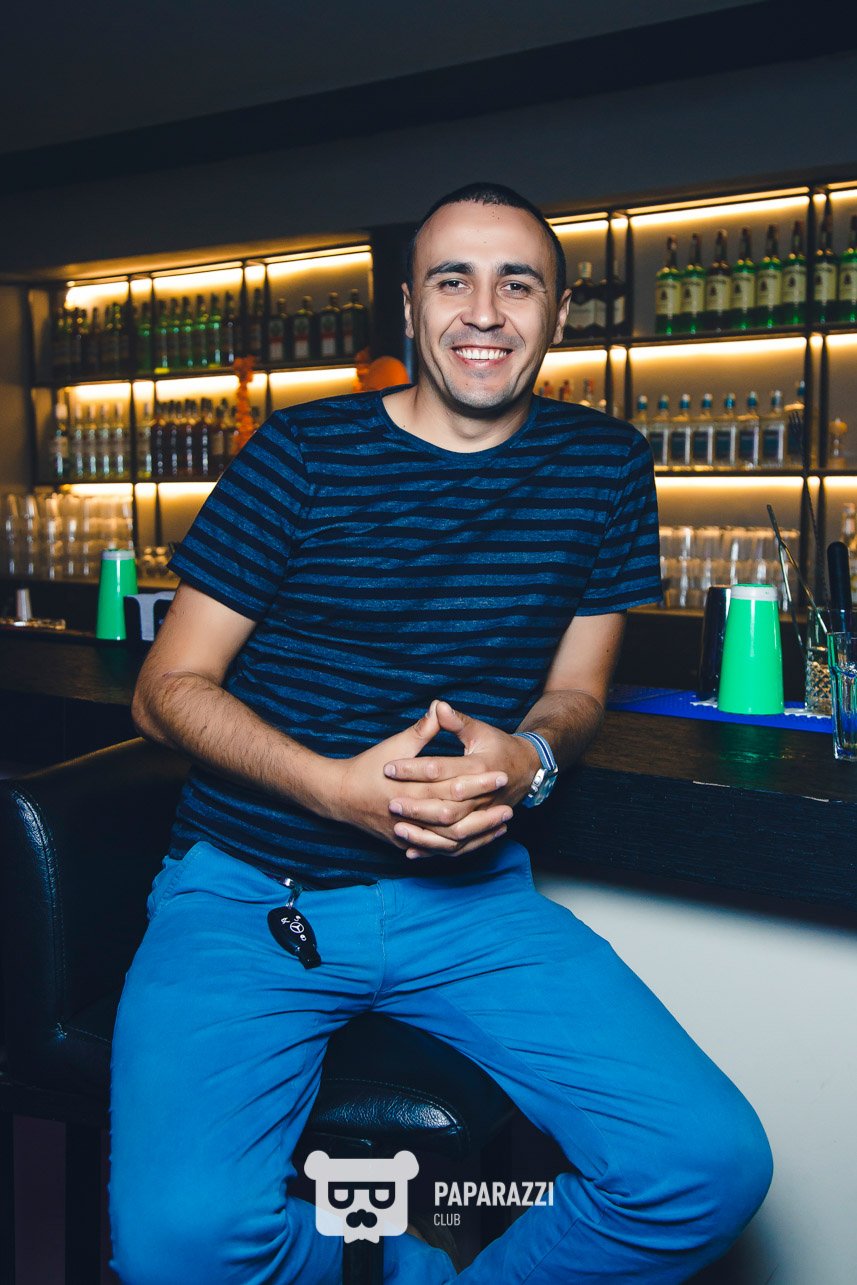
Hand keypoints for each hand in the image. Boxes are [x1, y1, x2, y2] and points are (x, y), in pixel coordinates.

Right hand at [334, 702, 512, 858]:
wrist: (338, 796)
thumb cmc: (367, 767)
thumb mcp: (395, 745)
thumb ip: (421, 730)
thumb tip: (440, 707)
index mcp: (410, 788)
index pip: (451, 786)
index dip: (478, 781)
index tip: (501, 773)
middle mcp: (410, 815)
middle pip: (455, 817)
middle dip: (484, 812)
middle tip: (510, 805)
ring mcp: (408, 833)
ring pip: (450, 840)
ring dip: (478, 834)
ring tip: (502, 825)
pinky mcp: (406, 843)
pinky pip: (439, 851)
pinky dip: (461, 847)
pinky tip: (480, 840)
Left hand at [382, 701, 540, 856]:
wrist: (529, 769)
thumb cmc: (499, 747)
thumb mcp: (480, 730)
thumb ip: (457, 721)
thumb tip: (437, 705)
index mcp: (479, 767)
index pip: (440, 769)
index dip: (413, 768)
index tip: (388, 767)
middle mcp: (483, 796)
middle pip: (446, 806)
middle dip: (417, 806)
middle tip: (391, 803)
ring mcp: (483, 815)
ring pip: (452, 831)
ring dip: (425, 832)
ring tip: (399, 828)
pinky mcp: (481, 829)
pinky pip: (458, 846)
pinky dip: (435, 849)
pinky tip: (412, 851)